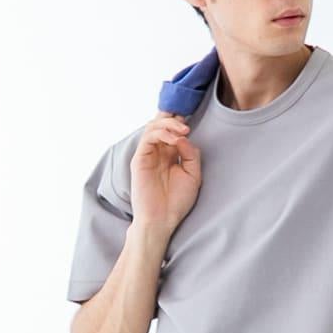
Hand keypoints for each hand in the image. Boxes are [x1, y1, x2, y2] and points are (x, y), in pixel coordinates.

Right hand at [130, 113, 200, 235]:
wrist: (161, 220)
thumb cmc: (176, 202)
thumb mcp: (193, 176)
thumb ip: (191, 154)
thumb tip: (184, 136)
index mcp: (170, 154)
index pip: (172, 129)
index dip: (180, 118)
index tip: (193, 112)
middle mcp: (158, 151)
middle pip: (161, 122)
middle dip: (174, 117)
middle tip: (187, 123)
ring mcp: (147, 154)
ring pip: (153, 126)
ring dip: (170, 124)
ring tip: (184, 130)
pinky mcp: (139, 159)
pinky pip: (148, 138)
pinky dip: (162, 134)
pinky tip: (174, 140)